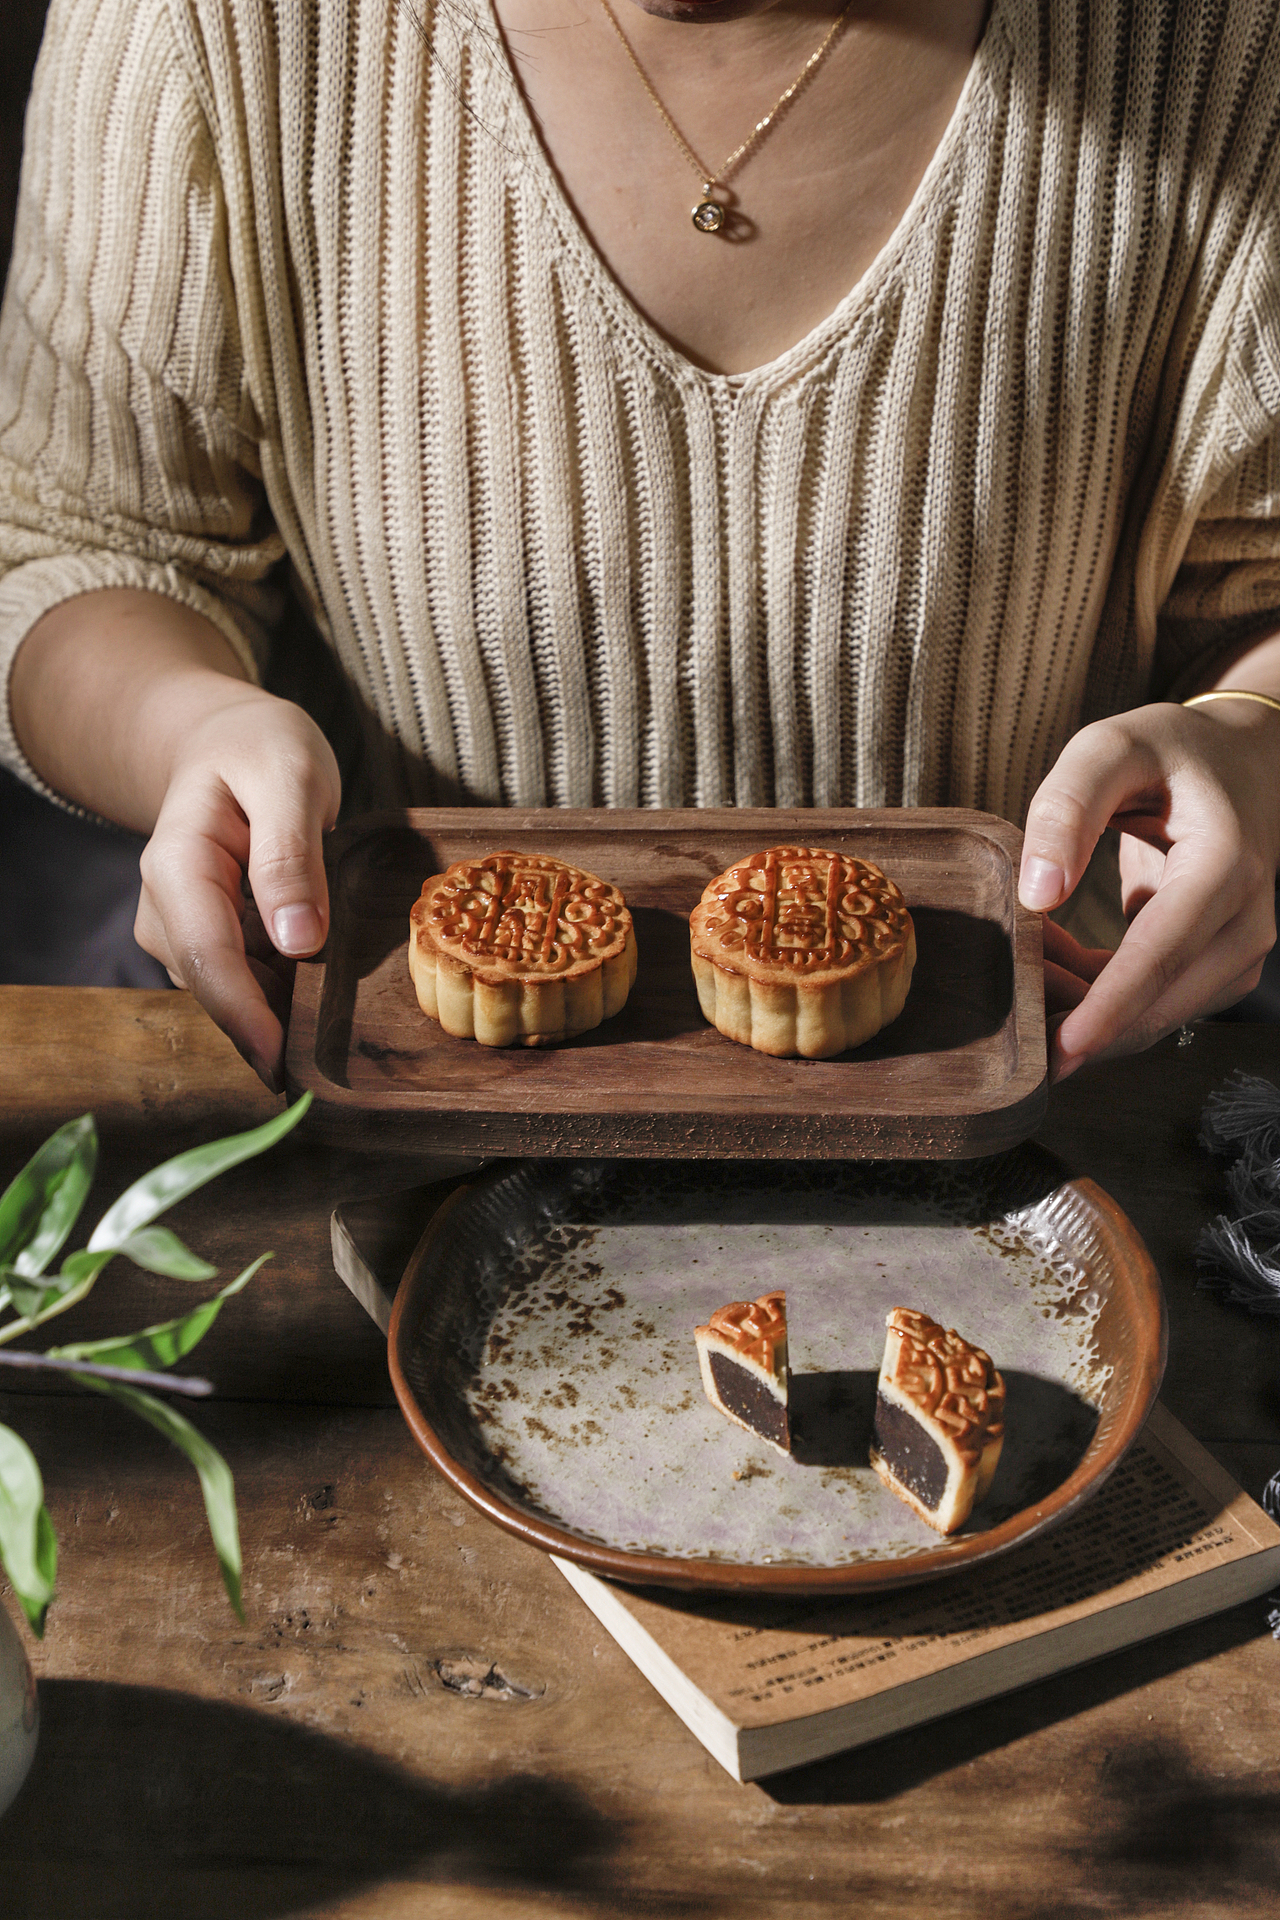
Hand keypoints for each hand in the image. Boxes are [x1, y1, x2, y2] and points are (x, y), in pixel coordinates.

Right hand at [134, 691, 340, 1089]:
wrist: (227, 740)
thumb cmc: (260, 748)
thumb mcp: (289, 776)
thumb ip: (291, 854)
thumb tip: (299, 941)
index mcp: (177, 864)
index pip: (207, 957)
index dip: (247, 1017)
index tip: (284, 1063)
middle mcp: (167, 907)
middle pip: (217, 988)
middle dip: (271, 1028)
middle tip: (336, 1063)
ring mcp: (184, 929)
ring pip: (233, 993)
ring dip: (283, 1012)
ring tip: (340, 1022)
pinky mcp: (211, 941)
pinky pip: (248, 982)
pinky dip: (286, 992)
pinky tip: (325, 990)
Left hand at [1018, 695, 1279, 1080]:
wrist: (1241, 761)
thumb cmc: (1171, 751)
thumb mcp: (1111, 749)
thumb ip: (1068, 806)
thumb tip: (1038, 892)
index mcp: (1226, 866)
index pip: (1163, 954)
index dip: (1111, 1007)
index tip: (1064, 1048)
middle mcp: (1246, 921)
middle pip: (1159, 1003)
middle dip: (1079, 1017)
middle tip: (1006, 998)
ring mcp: (1238, 952)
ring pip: (1152, 1017)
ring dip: (1080, 1006)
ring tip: (1026, 957)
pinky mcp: (1218, 969)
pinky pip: (1150, 1007)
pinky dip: (1094, 997)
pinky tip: (1051, 957)